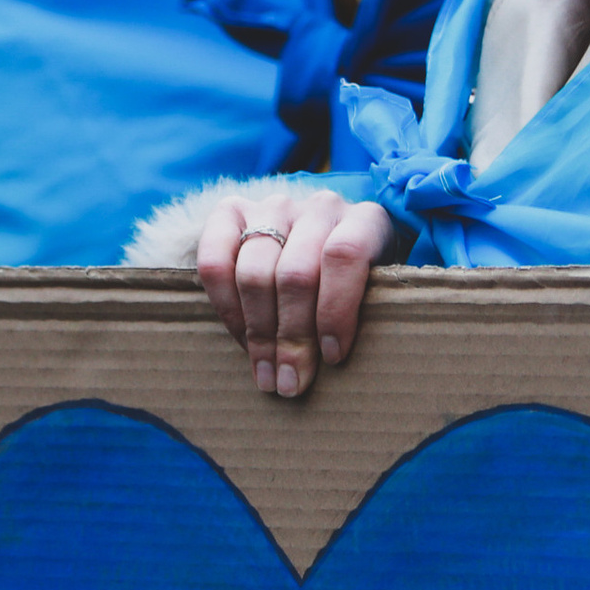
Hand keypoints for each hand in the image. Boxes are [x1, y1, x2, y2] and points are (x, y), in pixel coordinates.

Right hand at [195, 185, 394, 398]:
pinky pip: (214, 261)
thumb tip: (329, 365)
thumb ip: (363, 313)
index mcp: (365, 220)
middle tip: (290, 383)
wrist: (323, 240)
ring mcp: (274, 206)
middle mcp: (319, 206)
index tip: (332, 357)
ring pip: (255, 272)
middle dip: (291, 338)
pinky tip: (241, 339)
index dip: (334, 309)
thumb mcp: (375, 292)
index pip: (344, 254)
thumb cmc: (357, 284)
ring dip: (258, 333)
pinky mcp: (232, 211)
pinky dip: (226, 307)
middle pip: (295, 274)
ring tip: (265, 373)